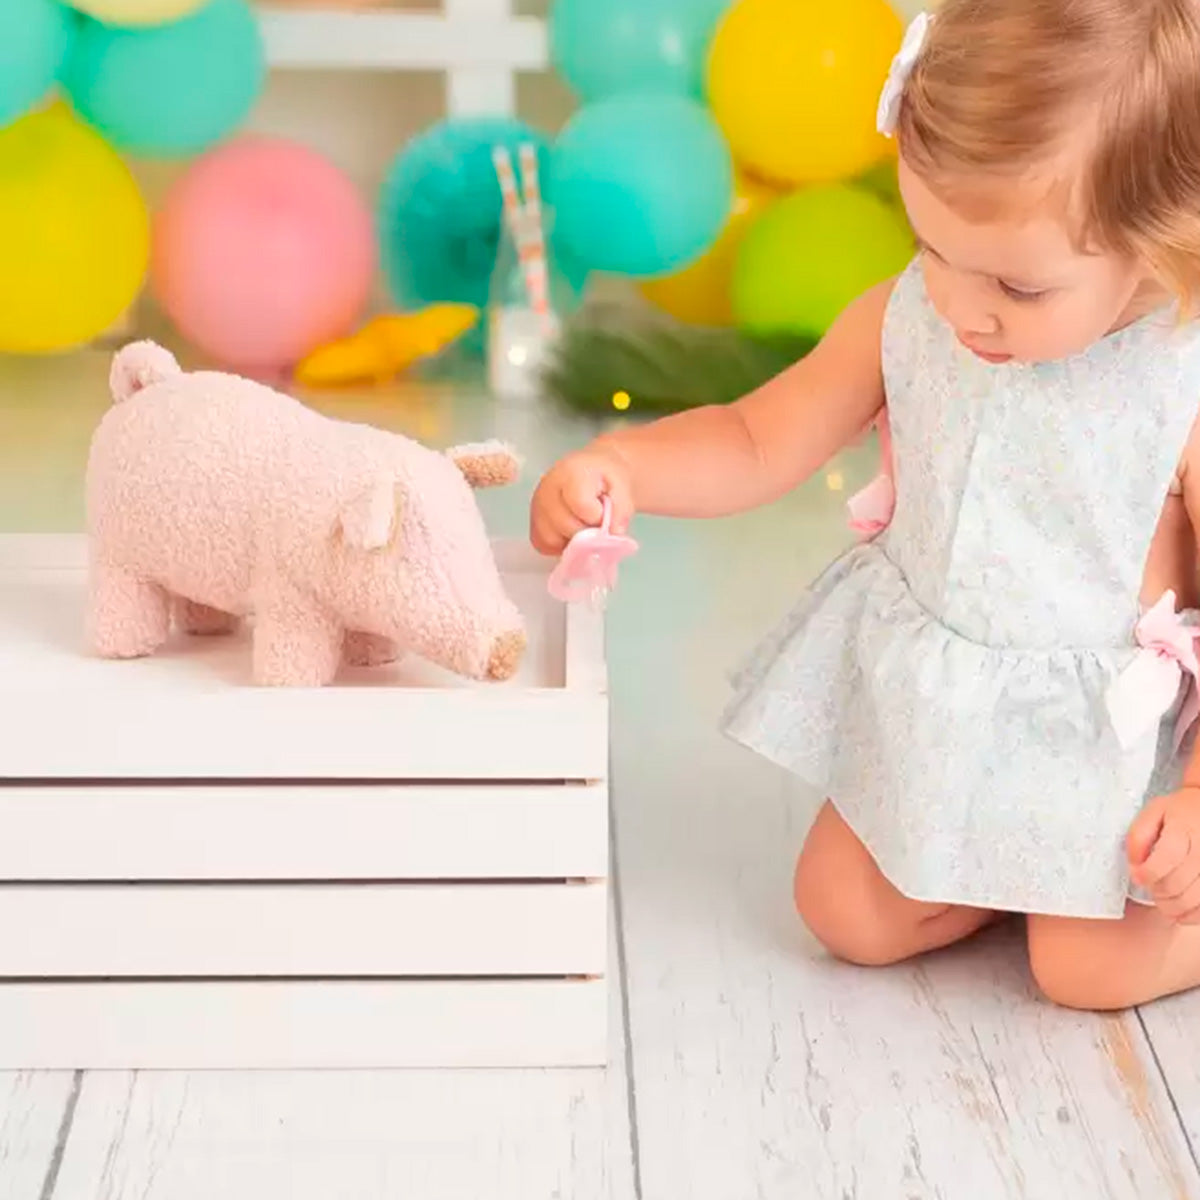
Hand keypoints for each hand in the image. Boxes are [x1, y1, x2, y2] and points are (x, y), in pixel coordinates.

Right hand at [529, 446, 634, 556]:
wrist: (596, 471)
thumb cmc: (609, 478)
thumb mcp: (625, 488)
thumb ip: (621, 511)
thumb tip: (612, 534)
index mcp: (571, 473)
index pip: (581, 505)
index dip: (597, 517)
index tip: (605, 512)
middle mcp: (547, 488)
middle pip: (565, 526)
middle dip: (586, 533)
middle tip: (597, 523)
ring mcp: (537, 505)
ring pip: (550, 539)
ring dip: (571, 542)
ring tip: (584, 526)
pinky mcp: (534, 521)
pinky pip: (543, 544)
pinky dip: (559, 546)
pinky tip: (571, 534)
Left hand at [1127, 788, 1199, 922]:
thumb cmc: (1181, 811)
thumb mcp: (1154, 811)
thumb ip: (1139, 836)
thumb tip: (1135, 865)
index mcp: (1185, 828)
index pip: (1168, 857)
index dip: (1149, 872)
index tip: (1138, 876)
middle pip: (1178, 883)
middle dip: (1157, 891)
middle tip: (1151, 886)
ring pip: (1194, 899)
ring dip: (1172, 906)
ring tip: (1163, 899)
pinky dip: (1192, 916)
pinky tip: (1181, 911)